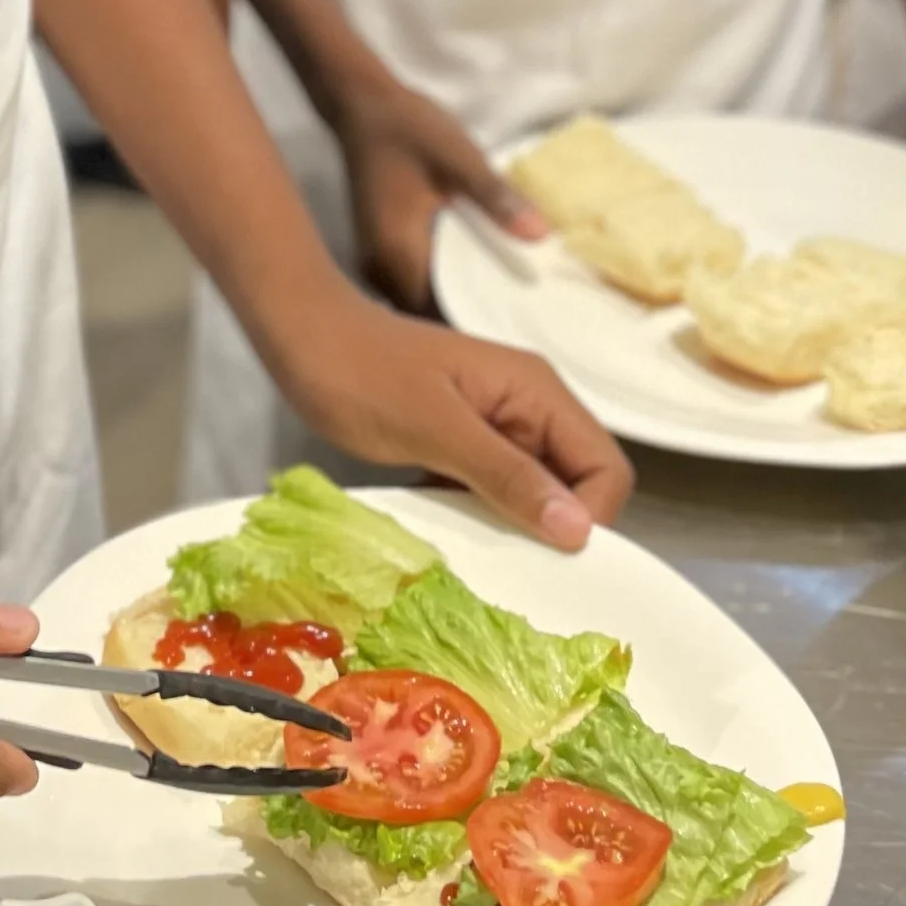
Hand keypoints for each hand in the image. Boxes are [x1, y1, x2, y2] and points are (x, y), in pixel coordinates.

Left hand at [267, 281, 632, 548]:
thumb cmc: (362, 375)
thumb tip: (579, 530)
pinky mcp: (463, 442)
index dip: (590, 518)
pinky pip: (493, 490)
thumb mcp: (435, 429)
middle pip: (576, 485)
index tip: (548, 561)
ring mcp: (496, 424)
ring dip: (511, 526)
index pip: (605, 468)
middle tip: (510, 567)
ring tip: (473, 551)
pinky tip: (443, 526)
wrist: (300, 338)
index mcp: (537, 392)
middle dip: (552, 528)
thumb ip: (508, 475)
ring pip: (533, 493)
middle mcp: (529, 406)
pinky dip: (478, 514)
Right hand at [337, 74, 543, 316]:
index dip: (481, 324)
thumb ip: (496, 197)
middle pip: (429, 318)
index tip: (523, 328)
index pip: (442, 314)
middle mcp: (380, 270)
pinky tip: (476, 279)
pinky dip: (444, 290)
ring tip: (506, 304)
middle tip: (524, 320)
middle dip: (473, 320)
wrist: (364, 105)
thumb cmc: (409, 129)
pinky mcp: (380, 254)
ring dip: (457, 306)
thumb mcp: (459, 156)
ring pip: (419, 306)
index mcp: (398, 254)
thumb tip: (539, 236)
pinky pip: (414, 287)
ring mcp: (375, 264)